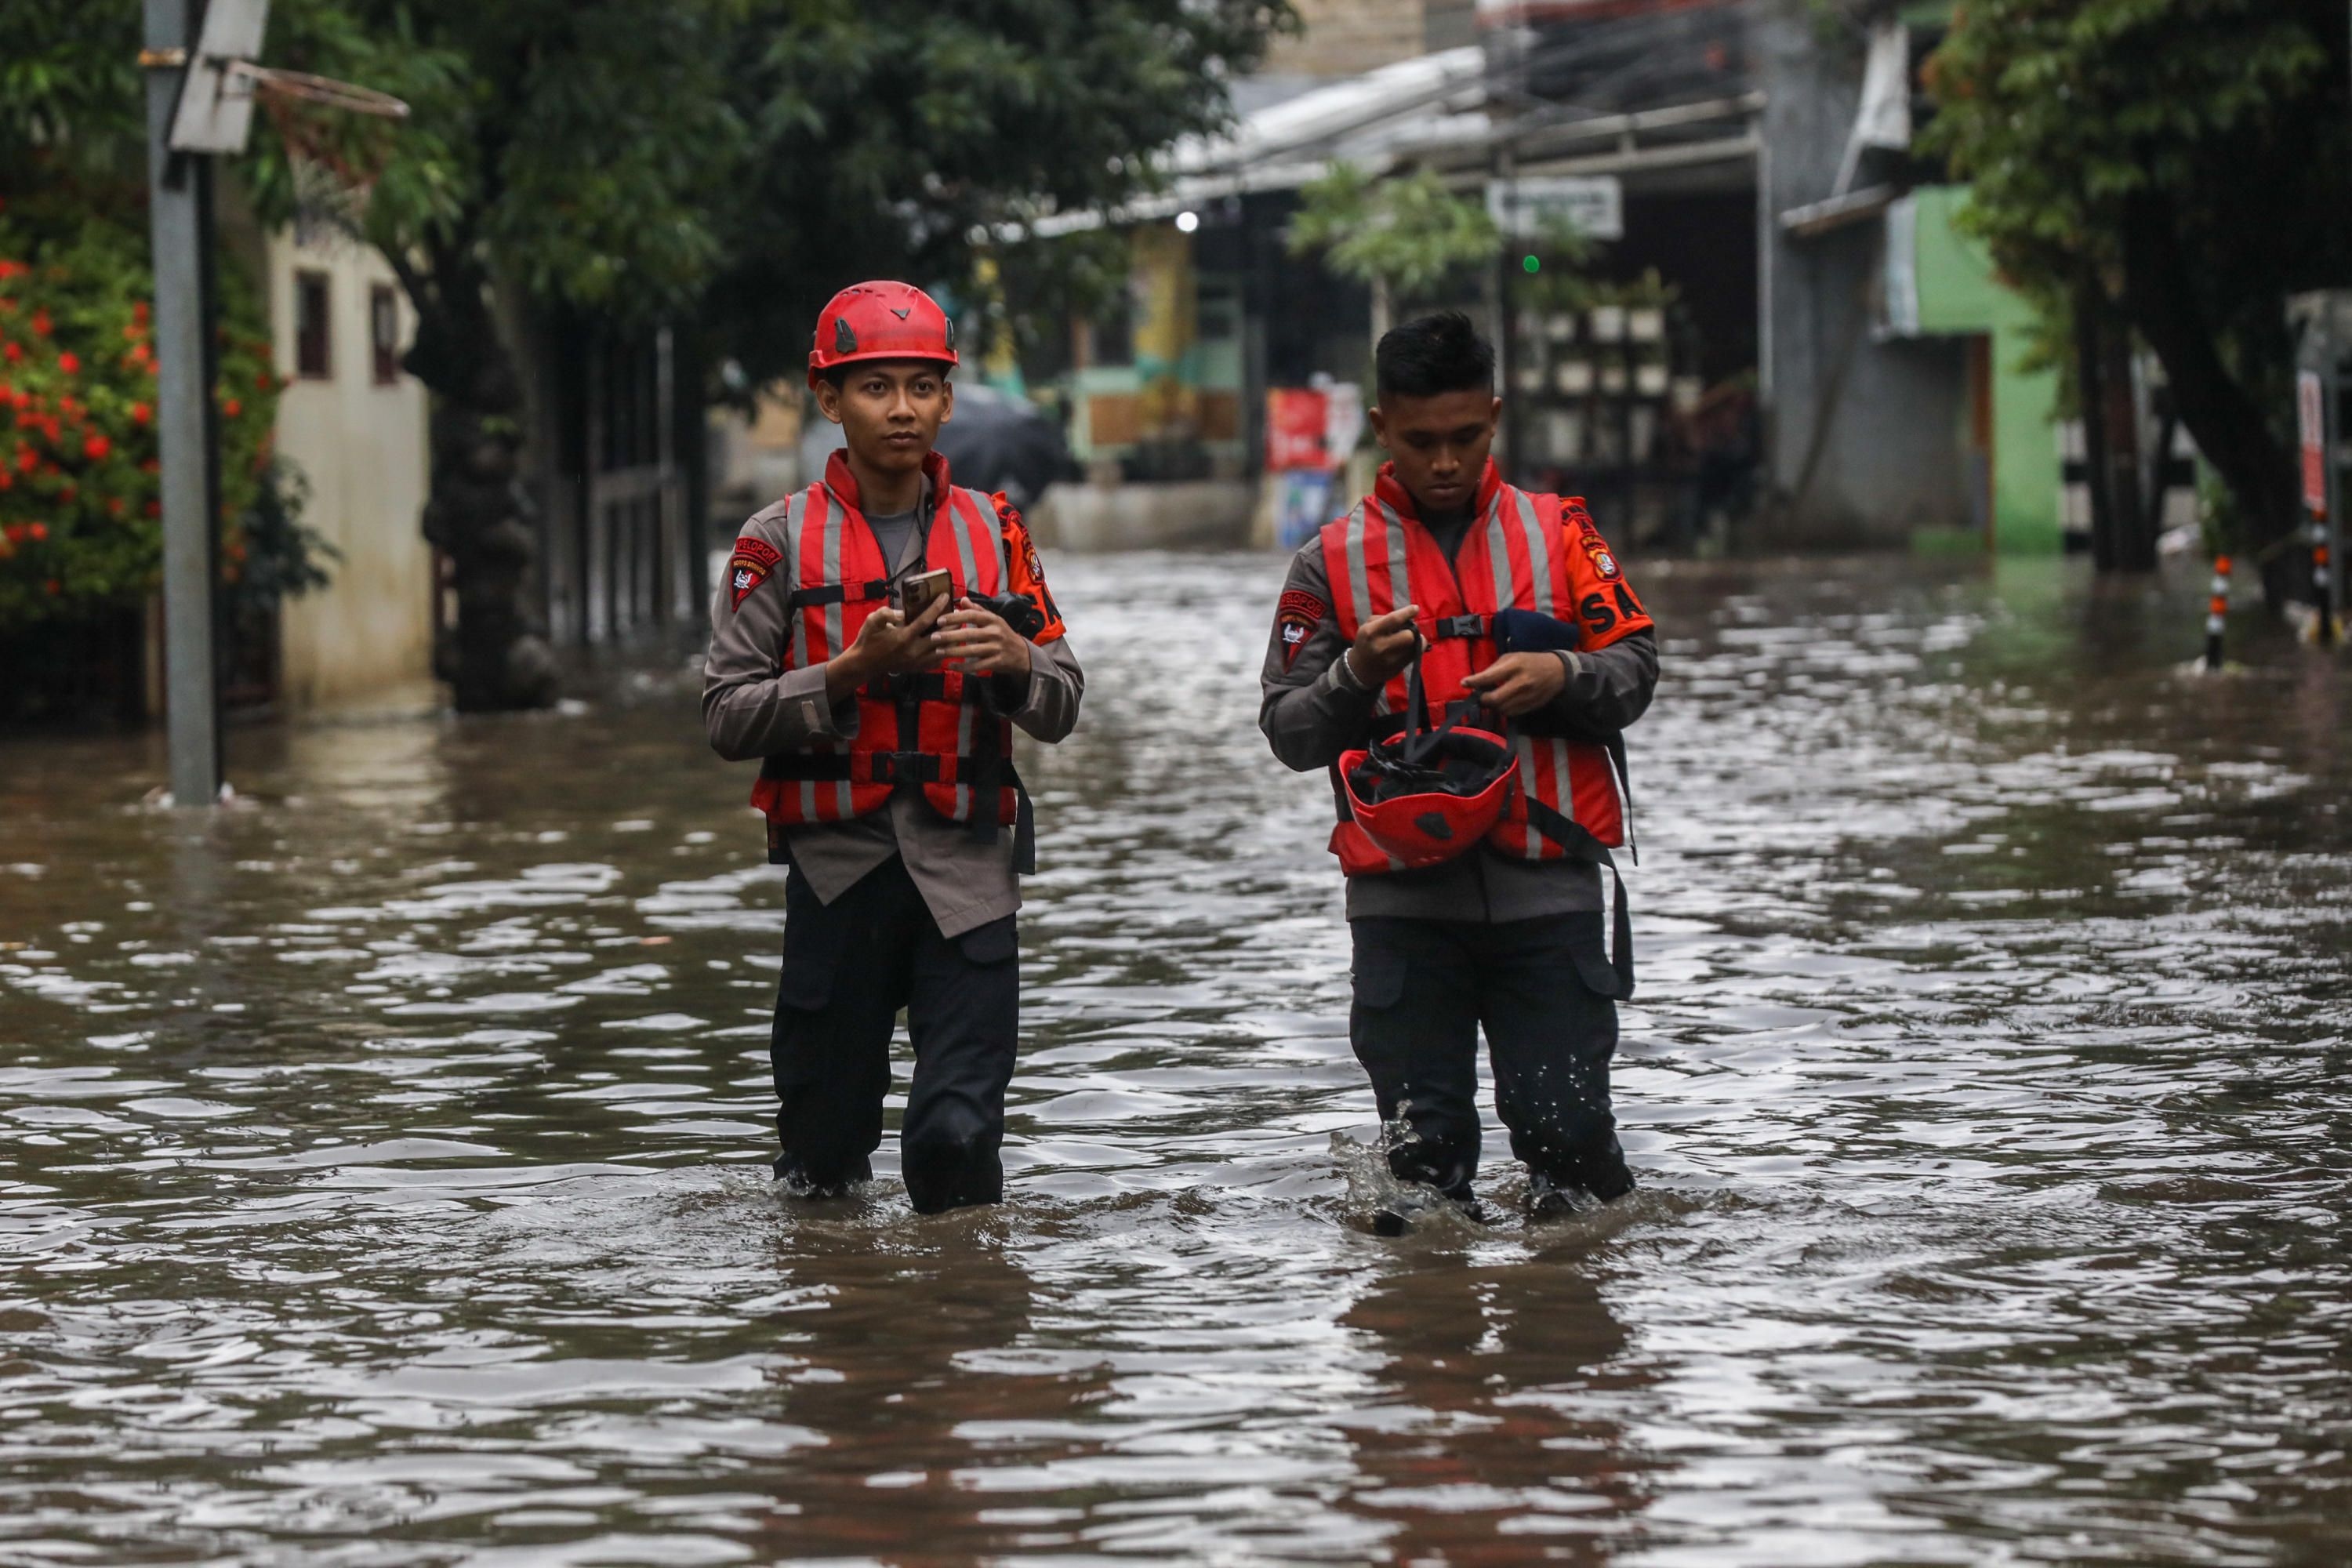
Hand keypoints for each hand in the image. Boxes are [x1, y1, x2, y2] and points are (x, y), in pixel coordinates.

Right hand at [827, 595, 945, 699]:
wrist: (865, 664)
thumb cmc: (869, 640)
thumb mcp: (872, 621)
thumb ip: (886, 613)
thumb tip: (902, 612)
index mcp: (903, 638)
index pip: (925, 621)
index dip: (937, 607)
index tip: (946, 596)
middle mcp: (913, 651)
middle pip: (941, 637)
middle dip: (951, 623)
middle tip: (957, 612)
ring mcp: (917, 662)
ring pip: (943, 650)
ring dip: (952, 638)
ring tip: (956, 626)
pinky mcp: (918, 668)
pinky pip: (938, 661)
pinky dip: (945, 651)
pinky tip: (947, 642)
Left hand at [934, 598, 1033, 677]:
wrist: (1021, 654)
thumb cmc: (1003, 634)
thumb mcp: (993, 620)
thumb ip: (977, 610)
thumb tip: (962, 599)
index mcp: (993, 620)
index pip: (972, 615)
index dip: (955, 617)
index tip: (940, 620)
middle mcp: (995, 633)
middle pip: (969, 634)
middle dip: (950, 636)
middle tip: (934, 637)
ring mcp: (996, 648)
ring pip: (972, 651)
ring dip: (953, 652)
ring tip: (938, 652)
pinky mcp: (997, 662)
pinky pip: (977, 666)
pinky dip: (963, 667)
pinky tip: (951, 666)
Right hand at [1346, 603, 1421, 686]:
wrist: (1360, 669)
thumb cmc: (1366, 642)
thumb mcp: (1368, 626)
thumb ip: (1385, 619)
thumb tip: (1407, 618)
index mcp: (1371, 632)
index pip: (1394, 620)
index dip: (1407, 613)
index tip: (1415, 608)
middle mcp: (1381, 646)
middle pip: (1408, 636)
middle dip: (1412, 631)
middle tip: (1409, 630)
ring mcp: (1390, 660)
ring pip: (1415, 646)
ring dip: (1416, 640)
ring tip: (1408, 639)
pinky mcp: (1398, 668)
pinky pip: (1415, 655)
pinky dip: (1416, 649)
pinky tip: (1409, 647)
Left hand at [1460, 652, 1565, 716]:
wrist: (1557, 672)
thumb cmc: (1530, 661)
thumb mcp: (1512, 657)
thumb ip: (1494, 669)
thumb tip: (1476, 681)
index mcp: (1515, 666)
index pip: (1490, 677)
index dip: (1474, 681)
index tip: (1464, 683)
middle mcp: (1521, 683)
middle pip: (1494, 699)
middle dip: (1483, 699)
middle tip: (1480, 696)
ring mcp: (1527, 697)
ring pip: (1502, 709)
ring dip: (1493, 705)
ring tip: (1493, 697)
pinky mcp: (1531, 707)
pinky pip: (1511, 713)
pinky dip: (1504, 709)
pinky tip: (1504, 702)